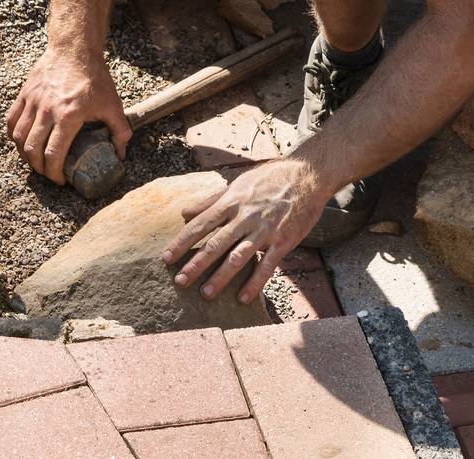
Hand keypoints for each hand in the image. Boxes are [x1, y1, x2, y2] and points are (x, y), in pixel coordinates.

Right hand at [7, 47, 129, 183]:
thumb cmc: (95, 77)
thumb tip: (120, 155)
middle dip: (38, 168)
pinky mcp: (24, 94)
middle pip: (32, 149)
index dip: (54, 173)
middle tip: (47, 173)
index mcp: (69, 115)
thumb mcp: (113, 104)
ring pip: (18, 137)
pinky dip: (14, 136)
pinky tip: (22, 142)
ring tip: (35, 161)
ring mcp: (33, 101)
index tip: (60, 180)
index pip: (53, 154)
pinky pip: (11, 120)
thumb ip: (120, 131)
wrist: (75, 49)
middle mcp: (47, 109)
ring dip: (24, 155)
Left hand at [161, 159, 329, 303]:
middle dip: (196, 264)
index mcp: (232, 201)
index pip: (201, 224)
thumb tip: (183, 212)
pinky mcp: (284, 240)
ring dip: (221, 276)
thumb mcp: (238, 183)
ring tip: (206, 293)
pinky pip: (267, 265)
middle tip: (180, 281)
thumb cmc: (270, 178)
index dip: (182, 242)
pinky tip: (242, 297)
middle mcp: (246, 216)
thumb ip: (210, 200)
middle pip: (216, 243)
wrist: (308, 175)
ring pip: (239, 256)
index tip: (165, 258)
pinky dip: (254, 282)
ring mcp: (265, 229)